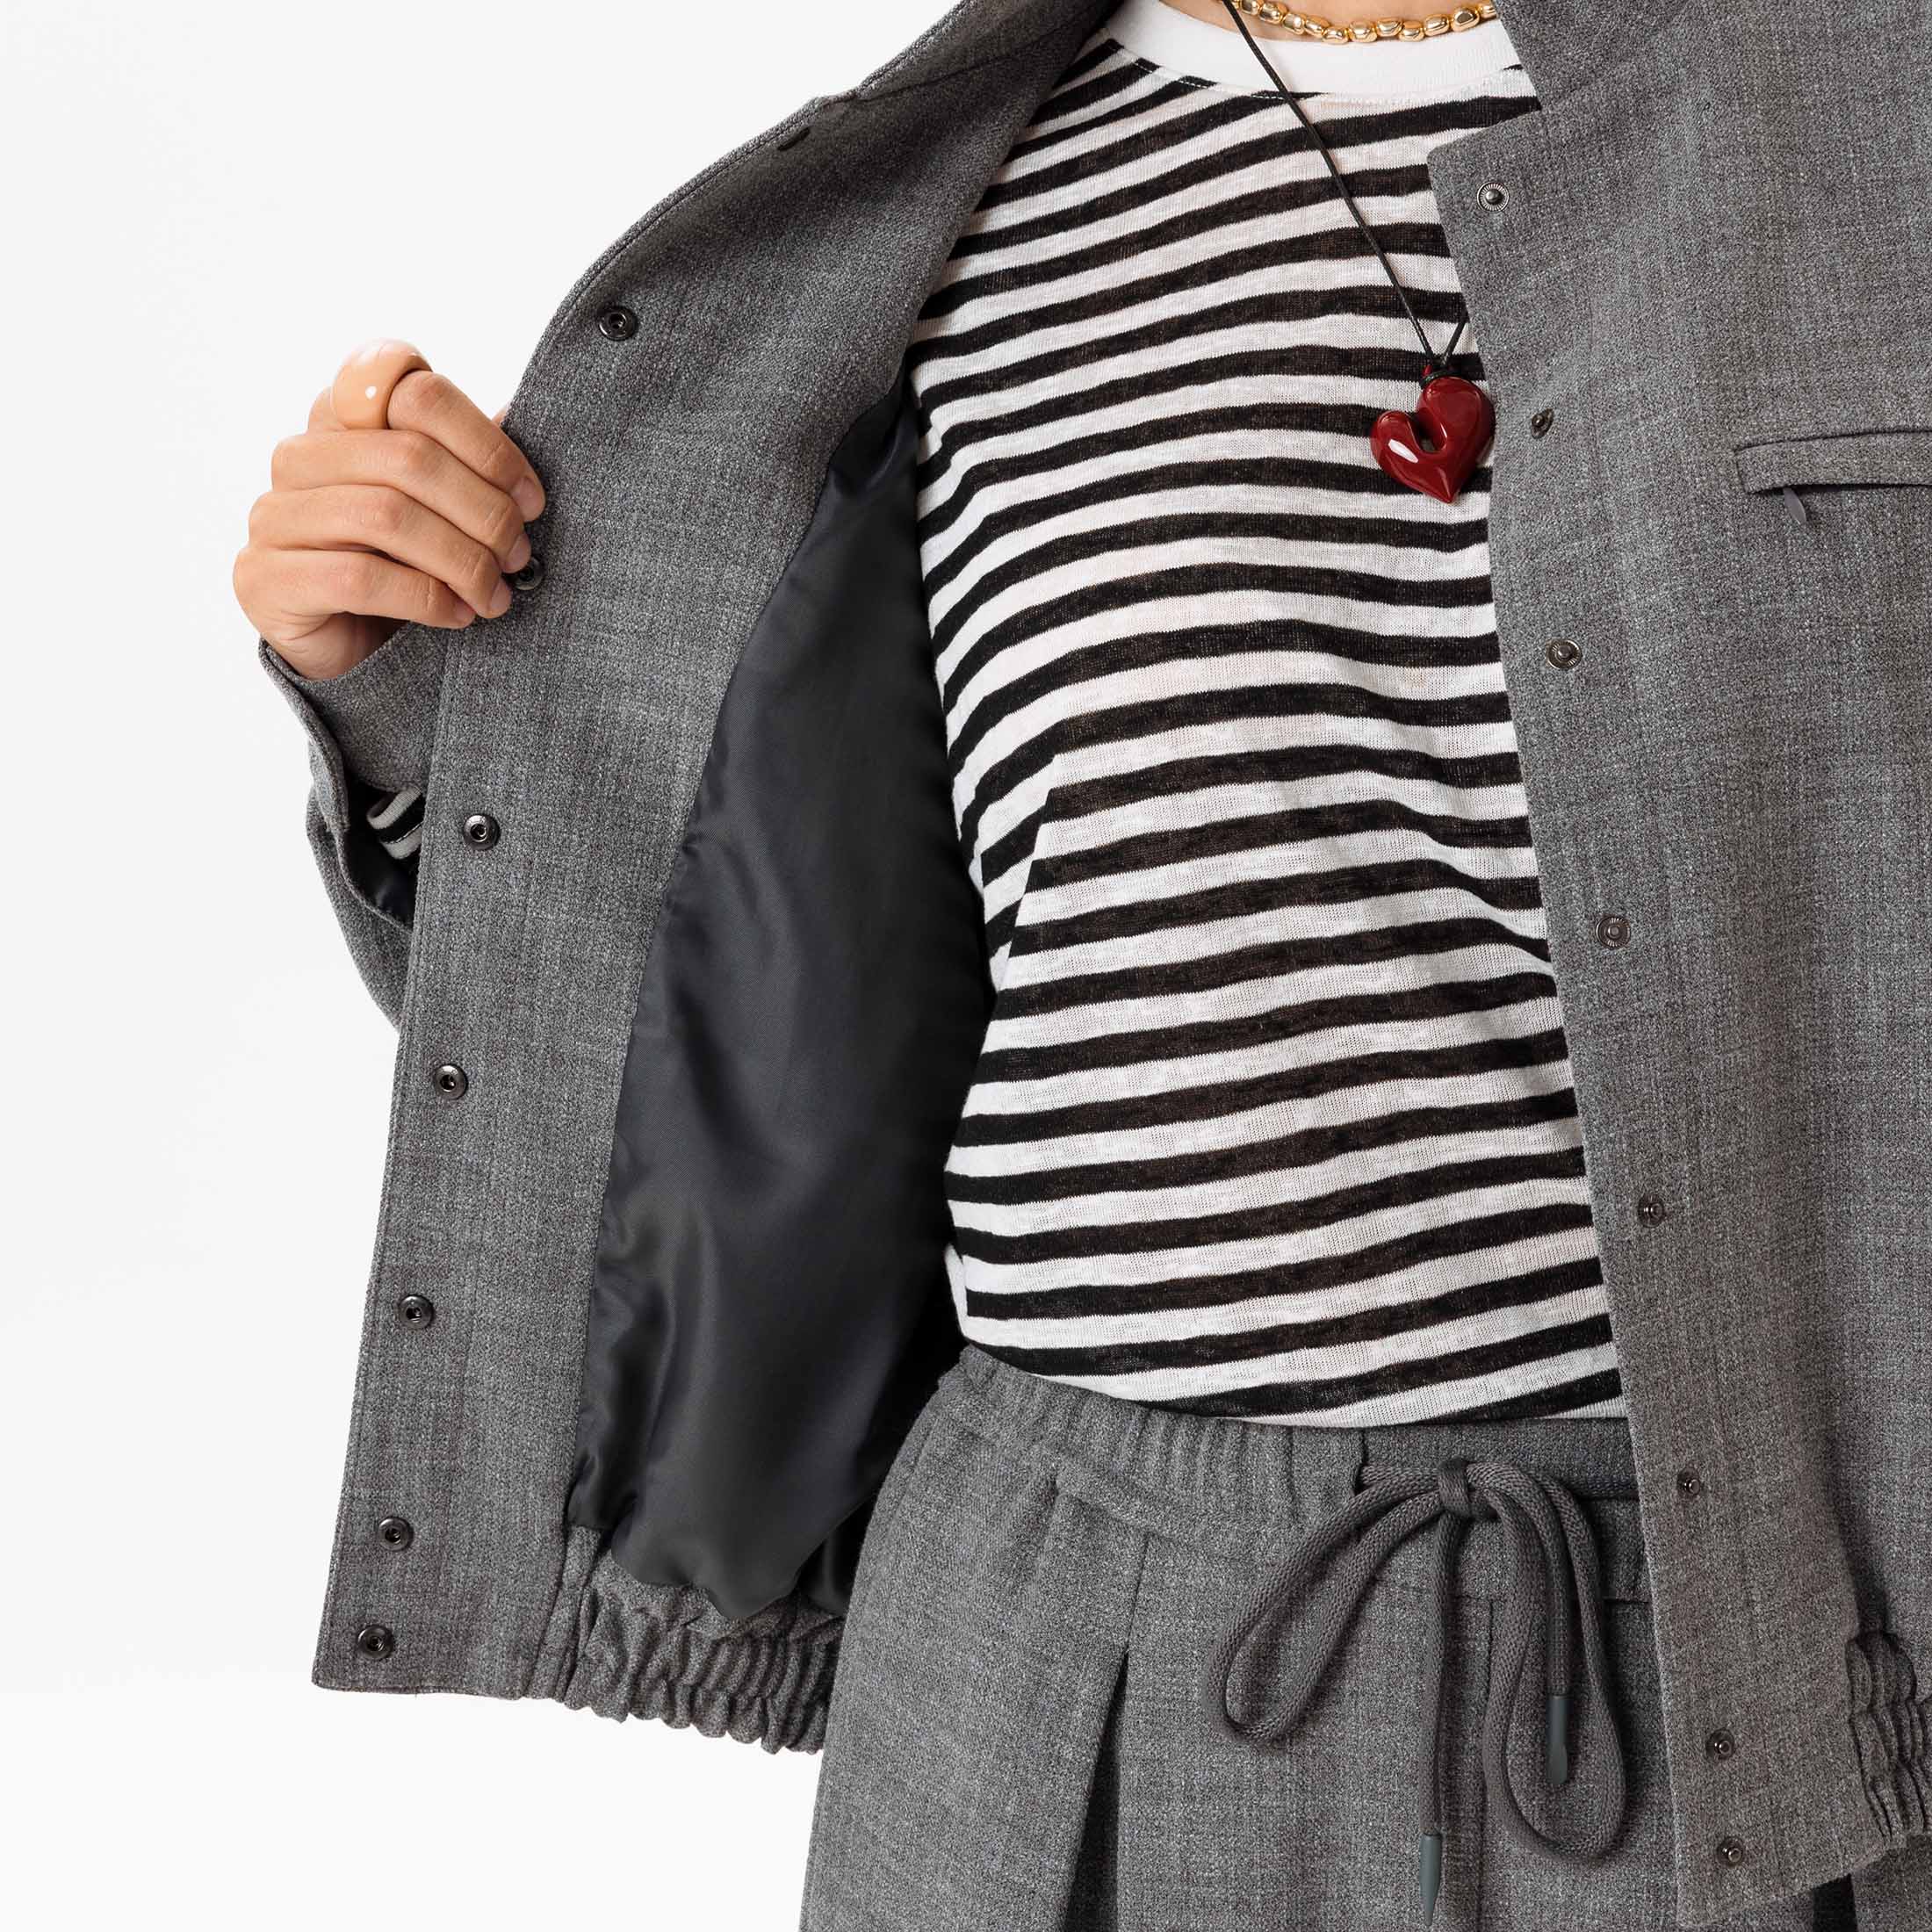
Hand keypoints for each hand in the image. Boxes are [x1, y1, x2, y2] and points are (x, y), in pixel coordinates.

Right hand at [234, 338, 546, 681]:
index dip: (486, 442)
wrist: (353, 652)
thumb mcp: (448, 509)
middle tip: (519, 555)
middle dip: (484, 511)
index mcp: (343, 418)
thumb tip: (518, 413)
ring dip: (461, 560)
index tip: (531, 498)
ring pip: (386, 516)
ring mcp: (274, 515)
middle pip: (410, 456)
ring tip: (495, 593)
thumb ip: (470, 460)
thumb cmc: (407, 568)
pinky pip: (359, 577)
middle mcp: (300, 456)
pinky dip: (426, 598)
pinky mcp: (265, 577)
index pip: (415, 390)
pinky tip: (459, 615)